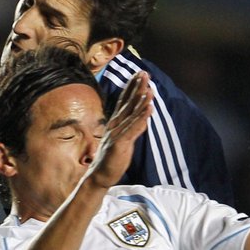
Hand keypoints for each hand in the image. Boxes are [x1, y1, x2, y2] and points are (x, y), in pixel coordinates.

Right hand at [87, 71, 152, 189]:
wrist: (99, 176)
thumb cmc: (110, 159)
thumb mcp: (122, 140)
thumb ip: (130, 128)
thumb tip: (140, 118)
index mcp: (115, 123)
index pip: (124, 102)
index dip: (131, 87)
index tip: (138, 74)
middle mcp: (116, 125)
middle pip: (128, 103)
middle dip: (137, 87)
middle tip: (144, 73)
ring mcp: (118, 134)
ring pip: (132, 114)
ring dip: (141, 100)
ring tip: (149, 87)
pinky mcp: (120, 144)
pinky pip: (134, 128)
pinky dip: (142, 117)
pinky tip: (149, 108)